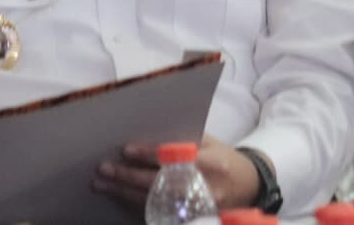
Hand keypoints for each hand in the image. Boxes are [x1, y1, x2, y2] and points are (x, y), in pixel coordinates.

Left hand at [92, 135, 263, 209]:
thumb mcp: (208, 142)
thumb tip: (143, 136)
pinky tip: (120, 198)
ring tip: (103, 185)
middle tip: (104, 170)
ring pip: (155, 204)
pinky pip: (160, 215)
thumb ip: (181, 141)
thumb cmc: (222, 157)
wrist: (249, 184)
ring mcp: (198, 209)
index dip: (148, 154)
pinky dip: (137, 207)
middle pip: (159, 185)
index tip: (125, 150)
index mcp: (209, 162)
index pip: (173, 158)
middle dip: (128, 178)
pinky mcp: (193, 220)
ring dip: (126, 194)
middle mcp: (204, 187)